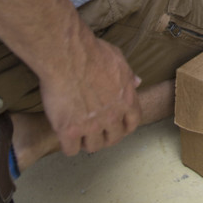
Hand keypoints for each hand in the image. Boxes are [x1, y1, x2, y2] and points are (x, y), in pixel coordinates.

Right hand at [39, 31, 140, 155]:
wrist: (68, 56)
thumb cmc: (93, 53)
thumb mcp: (118, 59)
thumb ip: (128, 75)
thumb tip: (137, 82)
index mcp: (126, 99)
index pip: (133, 123)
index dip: (125, 126)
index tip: (117, 126)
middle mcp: (111, 116)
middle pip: (113, 139)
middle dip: (106, 136)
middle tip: (95, 130)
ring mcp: (90, 125)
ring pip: (93, 147)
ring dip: (87, 141)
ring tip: (80, 133)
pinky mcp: (69, 130)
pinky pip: (71, 150)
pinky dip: (68, 145)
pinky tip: (65, 135)